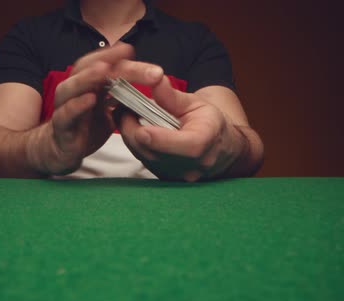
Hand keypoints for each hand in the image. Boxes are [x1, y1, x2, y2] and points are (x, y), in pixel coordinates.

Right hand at [46, 43, 167, 174]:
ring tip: (104, 69)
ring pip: (72, 87)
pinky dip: (78, 105)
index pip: (99, 62)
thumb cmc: (87, 126)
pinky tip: (90, 99)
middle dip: (111, 62)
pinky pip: (67, 114)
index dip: (113, 55)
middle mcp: (74, 90)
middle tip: (131, 58)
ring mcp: (65, 106)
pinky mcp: (61, 127)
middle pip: (90, 70)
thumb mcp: (109, 109)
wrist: (62, 150)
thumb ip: (122, 95)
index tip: (131, 50)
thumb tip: (146, 84)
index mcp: (88, 84)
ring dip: (88, 77)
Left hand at [115, 71, 249, 181]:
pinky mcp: (164, 177)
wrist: (220, 150)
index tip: (139, 125)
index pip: (185, 147)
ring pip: (144, 156)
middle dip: (134, 129)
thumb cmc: (210, 123)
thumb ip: (172, 96)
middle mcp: (191, 165)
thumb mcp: (196, 103)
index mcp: (205, 142)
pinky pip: (144, 160)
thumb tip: (155, 81)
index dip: (160, 138)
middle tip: (123, 107)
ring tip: (127, 115)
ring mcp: (176, 175)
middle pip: (155, 152)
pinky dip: (136, 144)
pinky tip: (135, 129)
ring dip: (131, 135)